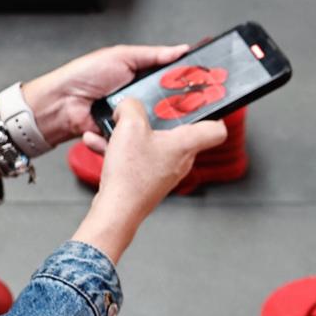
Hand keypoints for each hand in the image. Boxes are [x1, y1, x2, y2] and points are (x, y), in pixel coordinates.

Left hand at [20, 43, 190, 147]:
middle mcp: (137, 99)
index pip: (169, 80)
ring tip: (159, 120)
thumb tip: (179, 50)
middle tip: (188, 107)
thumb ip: (152, 55)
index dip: (185, 82)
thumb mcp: (122, 56)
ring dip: (156, 124)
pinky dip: (137, 138)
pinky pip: (137, 139)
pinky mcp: (123, 136)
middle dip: (176, 107)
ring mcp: (130, 119)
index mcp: (139, 77)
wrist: (61, 103)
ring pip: (154, 125)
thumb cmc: (84, 75)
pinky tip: (136, 133)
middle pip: (166, 105)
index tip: (202, 83)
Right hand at [71, 99, 227, 265]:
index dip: (214, 115)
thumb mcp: (129, 126)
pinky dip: (119, 149)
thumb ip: (131, 106)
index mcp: (186, 144)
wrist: (116, 210)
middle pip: (178, 132)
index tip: (203, 106)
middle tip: (142, 111)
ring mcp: (164, 172)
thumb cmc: (130, 176)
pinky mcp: (148, 181)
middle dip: (156, 119)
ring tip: (112, 128)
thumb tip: (129, 105)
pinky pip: (136, 157)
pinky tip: (98, 142)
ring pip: (151, 143)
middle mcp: (180, 160)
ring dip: (129, 134)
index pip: (217, 131)